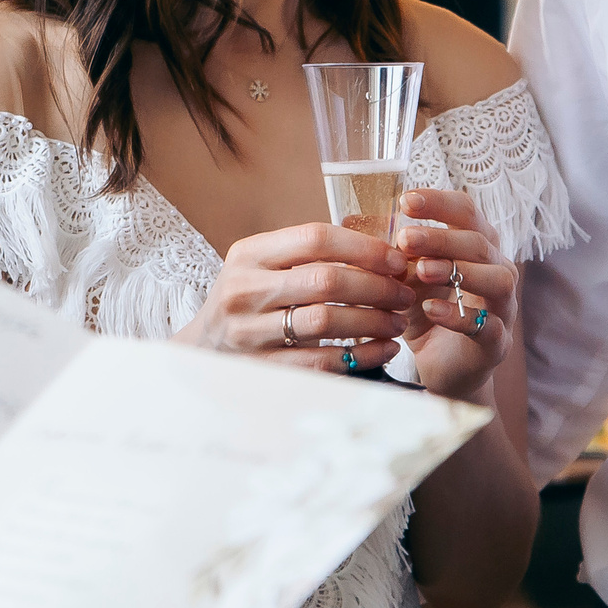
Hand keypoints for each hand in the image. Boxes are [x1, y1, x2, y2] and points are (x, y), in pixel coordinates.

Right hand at [174, 221, 416, 375]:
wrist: (202, 349)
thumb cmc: (247, 300)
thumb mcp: (261, 266)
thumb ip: (306, 255)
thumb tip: (380, 251)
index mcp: (249, 254)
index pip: (315, 238)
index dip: (363, 248)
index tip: (396, 260)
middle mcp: (245, 290)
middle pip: (325, 281)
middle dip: (376, 288)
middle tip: (404, 294)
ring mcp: (249, 332)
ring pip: (324, 323)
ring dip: (372, 322)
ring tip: (397, 322)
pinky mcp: (261, 368)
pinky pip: (320, 363)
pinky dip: (359, 356)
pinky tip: (381, 350)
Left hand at [393, 189, 517, 405]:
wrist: (442, 367)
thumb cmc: (425, 312)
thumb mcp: (404, 279)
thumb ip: (393, 255)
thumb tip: (355, 224)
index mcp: (477, 247)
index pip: (467, 212)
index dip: (440, 203)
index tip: (405, 201)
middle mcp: (497, 270)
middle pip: (480, 242)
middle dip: (441, 237)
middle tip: (405, 238)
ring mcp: (503, 307)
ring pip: (498, 279)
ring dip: (458, 269)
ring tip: (422, 271)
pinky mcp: (497, 342)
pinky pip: (487, 325)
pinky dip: (458, 315)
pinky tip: (431, 309)